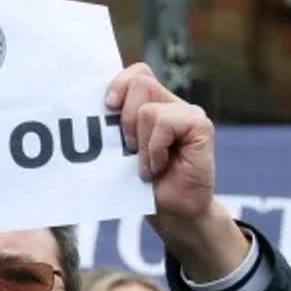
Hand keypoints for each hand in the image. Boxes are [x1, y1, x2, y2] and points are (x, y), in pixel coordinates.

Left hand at [106, 63, 246, 281]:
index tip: (106, 107)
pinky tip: (159, 167)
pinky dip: (155, 149)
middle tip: (130, 149)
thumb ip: (114, 127)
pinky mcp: (201, 126)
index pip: (136, 74)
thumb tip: (89, 108)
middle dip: (124, 119)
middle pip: (140, 82)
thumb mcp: (121, 153)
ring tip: (148, 165)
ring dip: (141, 144)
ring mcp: (188, 114)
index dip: (118, 84)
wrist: (174, 216)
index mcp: (152, 105)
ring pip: (148, 109)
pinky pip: (165, 123)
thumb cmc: (145, 188)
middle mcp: (171, 104)